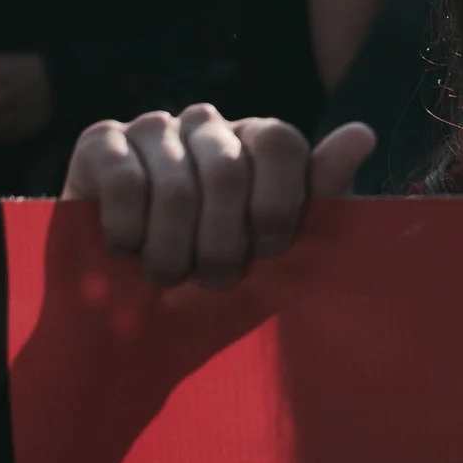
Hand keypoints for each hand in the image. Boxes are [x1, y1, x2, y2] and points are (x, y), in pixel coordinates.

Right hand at [64, 104, 376, 287]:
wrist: (137, 339)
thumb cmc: (218, 295)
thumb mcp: (282, 256)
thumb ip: (323, 195)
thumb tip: (363, 134)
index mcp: (257, 140)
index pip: (280, 143)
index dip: (274, 207)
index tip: (266, 252)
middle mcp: (207, 123)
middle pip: (227, 170)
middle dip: (220, 246)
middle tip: (211, 280)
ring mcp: (153, 128)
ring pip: (175, 187)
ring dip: (171, 254)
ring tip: (167, 274)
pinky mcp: (100, 143)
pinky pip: (125, 181)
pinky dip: (128, 234)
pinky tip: (124, 250)